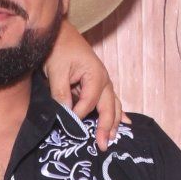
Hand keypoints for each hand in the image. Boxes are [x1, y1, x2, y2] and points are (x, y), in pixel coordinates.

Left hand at [46, 19, 124, 149]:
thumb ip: (61, 92)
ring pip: (113, 105)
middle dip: (106, 127)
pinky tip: (124, 124)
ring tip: (112, 139)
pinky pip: (110, 101)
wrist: (59, 33)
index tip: (67, 123)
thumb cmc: (57, 49)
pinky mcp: (98, 84)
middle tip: (103, 146)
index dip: (78, 116)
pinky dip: (116, 113)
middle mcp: (104, 80)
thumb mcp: (56, 70)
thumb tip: (65, 114)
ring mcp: (103, 82)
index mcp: (95, 76)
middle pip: (108, 108)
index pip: (88, 104)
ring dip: (113, 123)